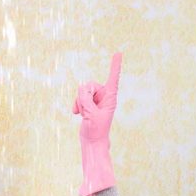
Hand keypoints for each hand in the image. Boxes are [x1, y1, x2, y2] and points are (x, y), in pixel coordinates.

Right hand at [73, 53, 122, 195]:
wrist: (92, 142)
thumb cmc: (96, 130)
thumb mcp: (90, 114)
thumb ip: (86, 99)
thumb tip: (82, 86)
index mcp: (110, 98)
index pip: (113, 79)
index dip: (115, 66)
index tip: (118, 53)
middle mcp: (104, 97)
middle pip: (91, 85)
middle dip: (84, 95)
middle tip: (84, 109)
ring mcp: (96, 100)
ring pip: (83, 91)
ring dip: (79, 101)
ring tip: (80, 113)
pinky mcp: (89, 104)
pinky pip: (80, 97)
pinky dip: (77, 104)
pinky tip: (77, 113)